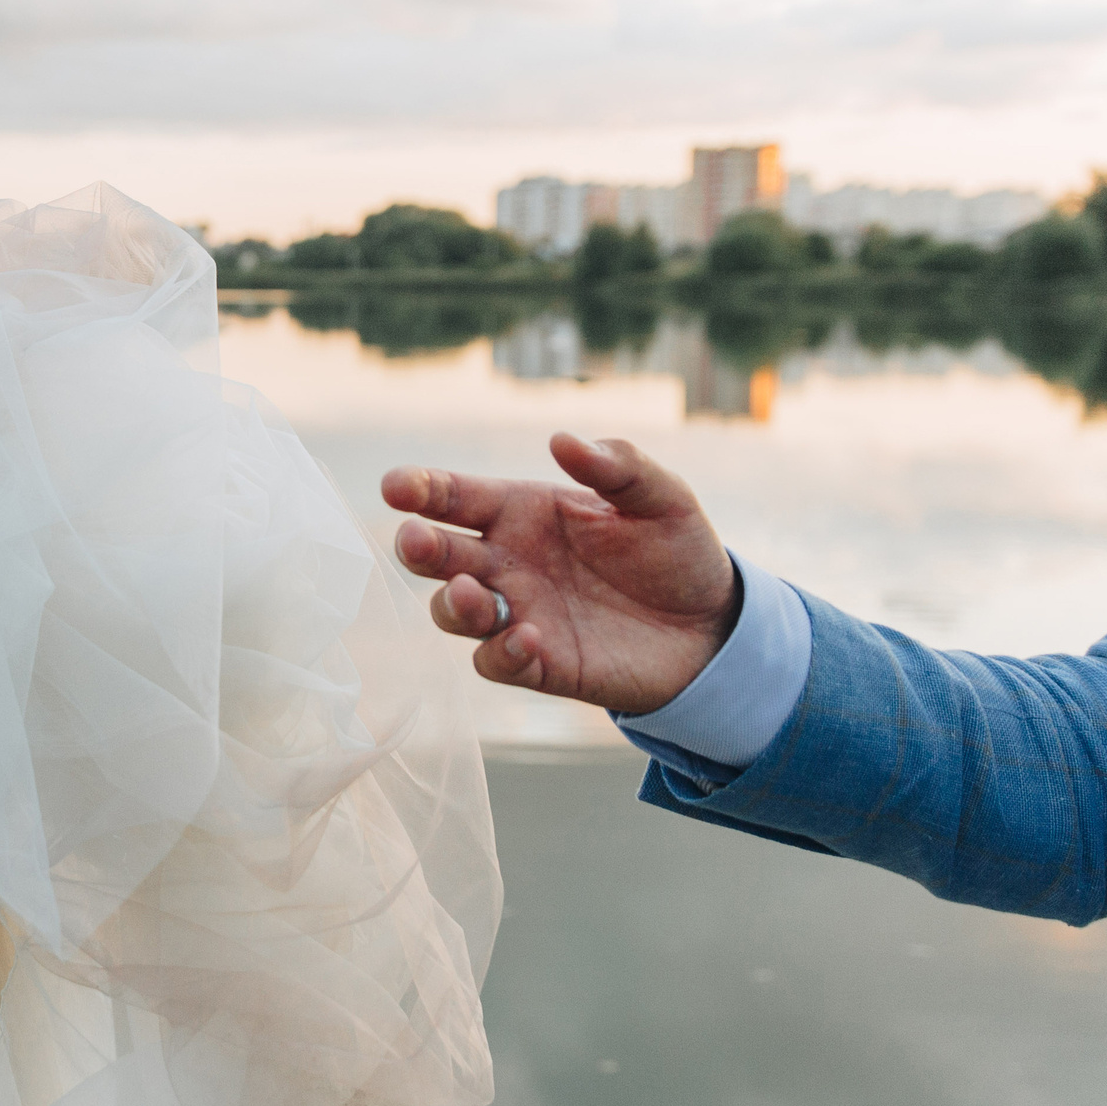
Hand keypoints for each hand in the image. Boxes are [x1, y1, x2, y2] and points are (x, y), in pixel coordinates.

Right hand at [382, 433, 739, 713]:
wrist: (710, 629)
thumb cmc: (676, 553)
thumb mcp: (661, 498)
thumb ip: (618, 466)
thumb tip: (562, 440)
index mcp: (522, 512)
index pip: (456, 497)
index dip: (421, 488)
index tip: (396, 486)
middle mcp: (507, 563)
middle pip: (438, 555)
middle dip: (416, 547)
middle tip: (415, 541)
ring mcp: (517, 614)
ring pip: (454, 611)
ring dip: (453, 604)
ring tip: (476, 595)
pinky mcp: (538, 664)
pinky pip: (496, 662)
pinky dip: (500, 652)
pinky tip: (526, 638)